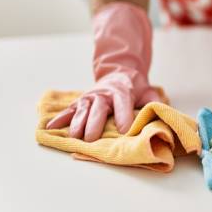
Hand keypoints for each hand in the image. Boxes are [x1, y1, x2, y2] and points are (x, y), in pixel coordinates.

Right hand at [46, 2, 160, 140]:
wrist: (120, 72)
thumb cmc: (136, 88)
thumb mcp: (149, 92)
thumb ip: (154, 103)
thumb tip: (161, 117)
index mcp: (122, 91)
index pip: (123, 103)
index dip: (124, 116)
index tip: (125, 130)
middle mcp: (104, 93)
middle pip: (98, 108)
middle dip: (94, 123)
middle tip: (91, 139)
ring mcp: (90, 97)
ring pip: (82, 110)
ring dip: (77, 124)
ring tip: (74, 137)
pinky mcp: (80, 101)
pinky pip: (68, 110)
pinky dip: (59, 119)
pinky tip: (50, 128)